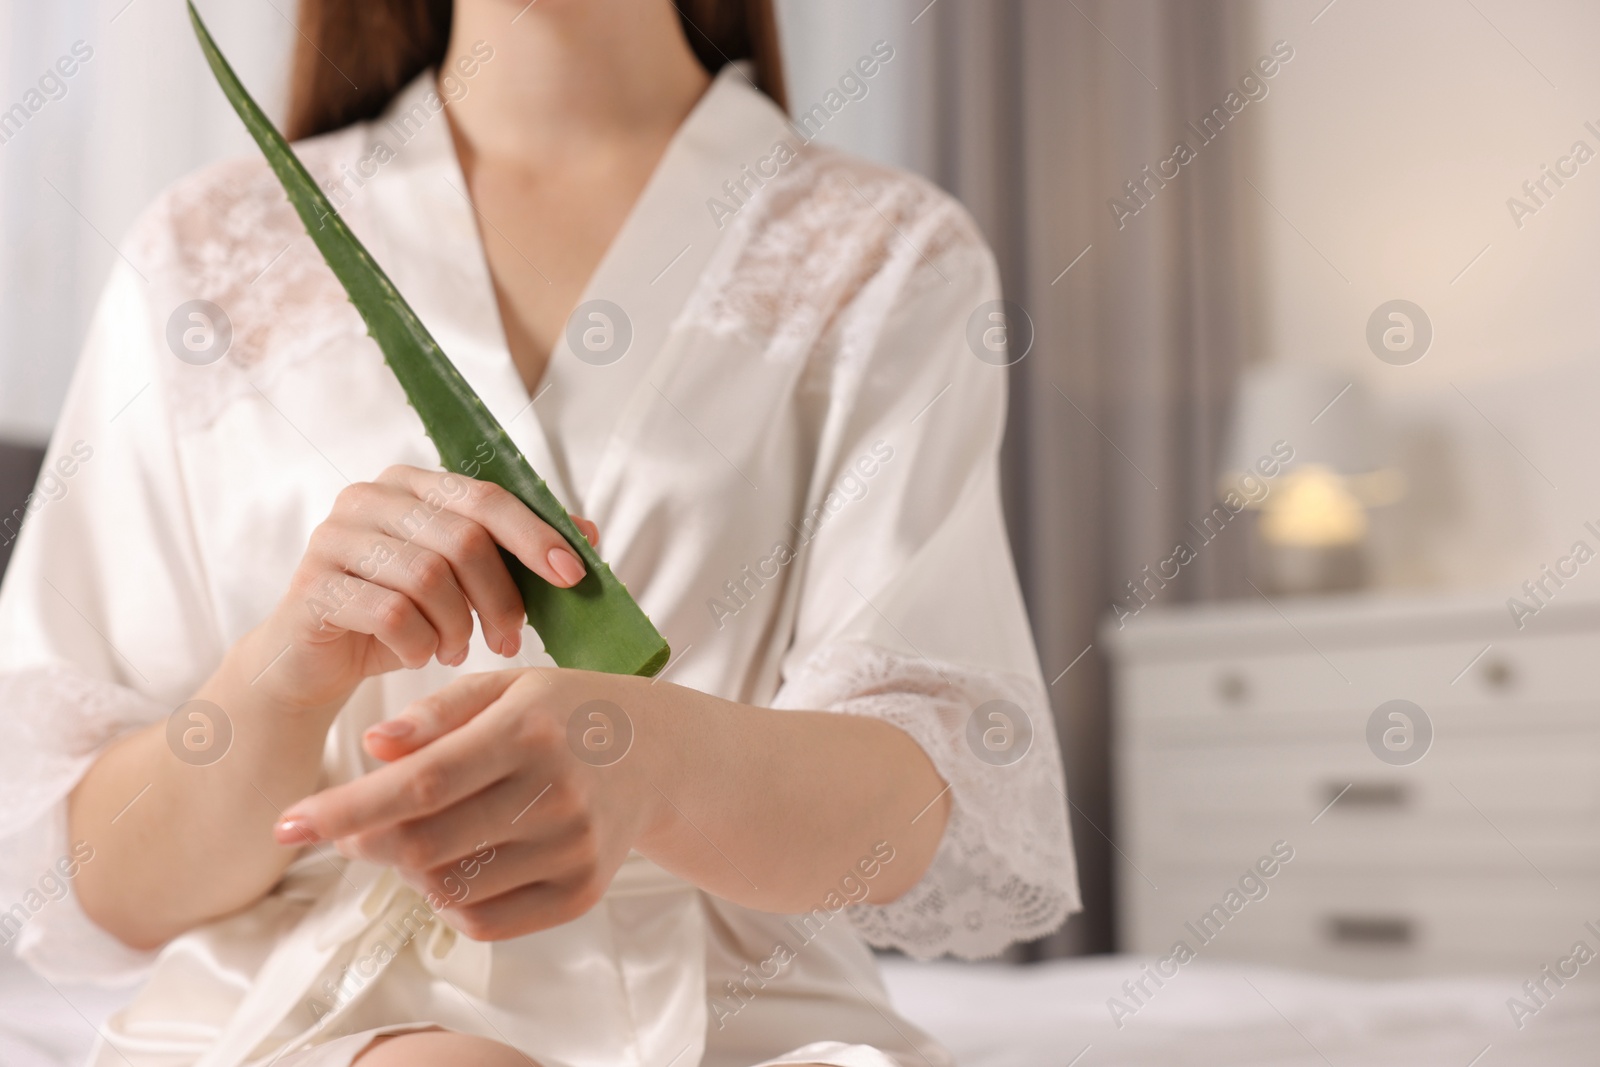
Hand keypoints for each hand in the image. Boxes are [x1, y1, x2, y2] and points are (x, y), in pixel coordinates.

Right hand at [243, 466, 599, 711]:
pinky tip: (420, 656)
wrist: (315, 662)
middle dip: (501, 598)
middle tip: (510, 639)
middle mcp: (369, 497)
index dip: (536, 536)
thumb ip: (519, 554)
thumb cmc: (401, 616)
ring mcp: (334, 537)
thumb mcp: (465, 584)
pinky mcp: (312, 585)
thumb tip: (589, 533)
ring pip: (428, 577)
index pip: (487, 497)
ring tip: (457, 651)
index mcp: (412, 483)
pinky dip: (418, 644)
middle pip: (462, 539)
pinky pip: (389, 614)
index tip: (574, 577)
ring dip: (457, 627)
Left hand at [271, 668, 669, 939]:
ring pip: (450, 889)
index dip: (345, 807)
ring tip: (418, 838)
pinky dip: (450, 902)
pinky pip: (486, 921)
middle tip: (353, 829)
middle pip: (425, 844)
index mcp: (530, 729)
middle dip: (368, 842)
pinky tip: (460, 864)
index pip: (419, 782)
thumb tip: (369, 747)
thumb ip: (436, 712)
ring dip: (410, 872)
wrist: (659, 754)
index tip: (287, 823)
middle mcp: (558, 792)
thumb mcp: (507, 687)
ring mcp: (574, 848)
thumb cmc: (564, 712)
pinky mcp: (582, 891)